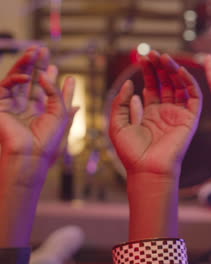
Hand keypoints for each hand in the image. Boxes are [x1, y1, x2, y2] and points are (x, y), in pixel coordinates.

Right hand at [0, 48, 75, 186]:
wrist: (32, 155)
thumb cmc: (49, 140)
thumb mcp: (61, 113)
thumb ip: (61, 94)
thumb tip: (66, 78)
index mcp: (40, 111)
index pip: (44, 89)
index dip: (49, 76)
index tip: (56, 66)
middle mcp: (25, 108)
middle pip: (30, 80)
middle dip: (37, 65)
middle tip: (43, 49)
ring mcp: (11, 106)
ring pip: (17, 79)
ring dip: (25, 64)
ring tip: (35, 51)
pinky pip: (4, 87)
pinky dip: (15, 80)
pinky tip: (26, 76)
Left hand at [109, 51, 201, 179]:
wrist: (147, 169)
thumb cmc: (131, 152)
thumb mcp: (117, 124)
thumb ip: (120, 103)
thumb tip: (130, 83)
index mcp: (150, 113)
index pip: (153, 86)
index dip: (149, 72)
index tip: (143, 58)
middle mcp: (166, 112)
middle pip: (166, 83)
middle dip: (160, 67)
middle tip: (153, 53)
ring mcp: (178, 115)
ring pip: (179, 86)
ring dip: (173, 70)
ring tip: (163, 57)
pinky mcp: (189, 119)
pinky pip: (193, 97)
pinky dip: (189, 83)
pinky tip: (179, 71)